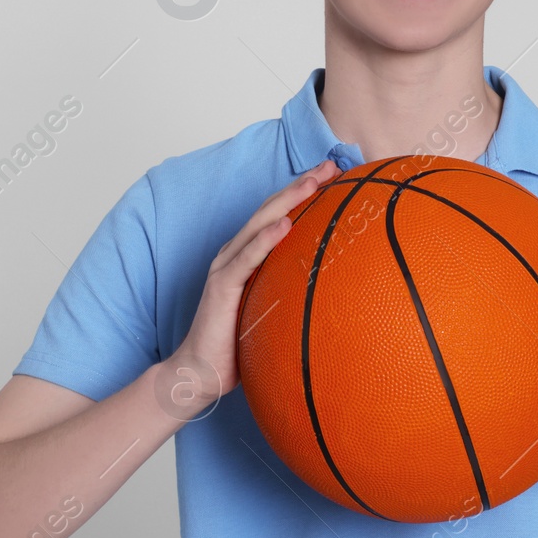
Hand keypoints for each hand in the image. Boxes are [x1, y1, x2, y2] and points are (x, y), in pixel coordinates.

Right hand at [163, 159, 338, 418]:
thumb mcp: (274, 313)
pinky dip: (264, 239)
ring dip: (288, 200)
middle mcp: (236, 254)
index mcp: (249, 257)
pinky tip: (284, 225)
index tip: (337, 174)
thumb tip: (338, 294)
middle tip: (332, 164)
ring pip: (259, 224)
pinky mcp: (221, 287)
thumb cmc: (238, 345)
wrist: (199, 372)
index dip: (306, 192)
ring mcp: (227, 267)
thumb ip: (294, 296)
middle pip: (272, 209)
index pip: (280, 215)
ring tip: (314, 181)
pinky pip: (246, 259)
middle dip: (303, 184)